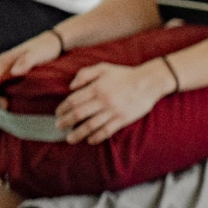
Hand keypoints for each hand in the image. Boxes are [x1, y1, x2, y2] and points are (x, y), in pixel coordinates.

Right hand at [0, 32, 63, 109]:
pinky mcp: (11, 70)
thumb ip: (26, 62)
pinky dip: (3, 93)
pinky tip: (14, 99)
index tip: (6, 106)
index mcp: (3, 62)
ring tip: (10, 106)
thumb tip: (14, 73)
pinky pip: (1, 83)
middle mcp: (1, 64)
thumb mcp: (38, 54)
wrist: (54, 42)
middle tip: (8, 109)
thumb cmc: (46, 48)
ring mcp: (5, 67)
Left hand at [54, 58, 174, 144]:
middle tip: (59, 126)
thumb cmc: (125, 74)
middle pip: (79, 114)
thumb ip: (85, 74)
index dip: (63, 108)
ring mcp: (113, 111)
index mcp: (96, 87)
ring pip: (91, 125)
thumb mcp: (103, 68)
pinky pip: (107, 130)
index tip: (57, 113)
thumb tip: (70, 87)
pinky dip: (97, 137)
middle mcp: (103, 100)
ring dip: (78, 133)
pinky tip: (90, 140)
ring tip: (70, 139)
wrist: (149, 81)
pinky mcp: (123, 119)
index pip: (74, 100)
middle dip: (66, 121)